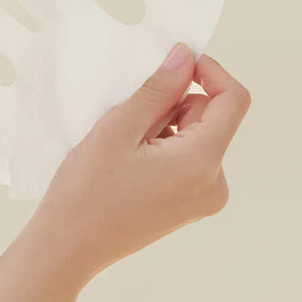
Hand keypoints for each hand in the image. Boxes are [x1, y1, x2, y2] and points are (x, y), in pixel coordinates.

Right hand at [0, 44, 249, 301]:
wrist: (68, 245)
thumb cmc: (86, 189)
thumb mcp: (119, 127)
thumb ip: (158, 89)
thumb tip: (185, 55)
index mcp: (202, 163)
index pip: (233, 100)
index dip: (210, 71)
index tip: (176, 62)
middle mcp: (215, 183)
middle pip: (212, 116)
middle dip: (176, 102)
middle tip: (133, 114)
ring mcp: (204, 196)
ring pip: (198, 133)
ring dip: (167, 122)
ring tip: (128, 141)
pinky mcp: (190, 203)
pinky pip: (190, 155)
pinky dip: (166, 142)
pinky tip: (132, 157)